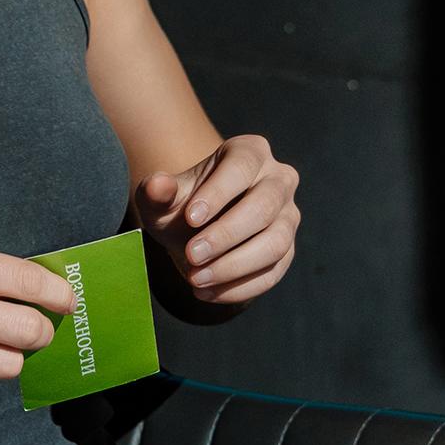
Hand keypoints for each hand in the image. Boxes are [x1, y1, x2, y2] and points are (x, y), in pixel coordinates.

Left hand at [135, 134, 299, 307]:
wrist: (195, 232)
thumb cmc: (181, 205)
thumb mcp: (162, 198)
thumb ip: (156, 190)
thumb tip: (157, 185)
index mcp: (250, 152)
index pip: (241, 167)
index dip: (217, 193)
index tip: (190, 218)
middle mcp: (278, 179)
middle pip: (264, 206)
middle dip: (226, 235)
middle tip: (192, 255)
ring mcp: (288, 216)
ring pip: (275, 242)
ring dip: (234, 266)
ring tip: (196, 279)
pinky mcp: (287, 251)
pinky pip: (273, 273)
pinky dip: (239, 288)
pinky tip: (207, 292)